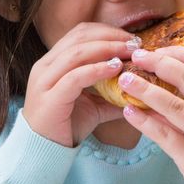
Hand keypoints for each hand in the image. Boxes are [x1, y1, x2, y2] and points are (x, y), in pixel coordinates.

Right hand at [23, 23, 133, 147]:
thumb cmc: (66, 126)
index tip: (131, 39)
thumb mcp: (94, 105)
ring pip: (77, 52)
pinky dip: (97, 70)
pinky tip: (115, 69)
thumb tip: (140, 90)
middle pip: (80, 37)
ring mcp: (44, 81)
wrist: (44, 151)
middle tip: (135, 44)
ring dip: (108, 49)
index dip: (108, 31)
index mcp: (53, 62)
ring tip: (129, 53)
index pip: (80, 33)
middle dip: (111, 36)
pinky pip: (75, 77)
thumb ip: (113, 94)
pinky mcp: (49, 98)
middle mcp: (45, 66)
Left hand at [119, 46, 183, 183]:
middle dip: (159, 64)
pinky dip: (145, 122)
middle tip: (135, 58)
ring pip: (175, 106)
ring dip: (146, 90)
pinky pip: (166, 136)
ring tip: (125, 81)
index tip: (156, 49)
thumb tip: (166, 80)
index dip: (179, 53)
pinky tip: (129, 112)